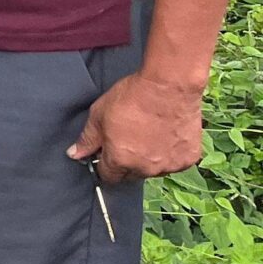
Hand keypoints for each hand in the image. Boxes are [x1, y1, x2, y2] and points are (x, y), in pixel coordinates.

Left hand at [71, 71, 205, 183]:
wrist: (168, 86)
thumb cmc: (131, 98)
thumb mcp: (98, 115)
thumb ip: (87, 139)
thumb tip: (74, 155)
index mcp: (120, 161)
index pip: (109, 176)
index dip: (105, 165)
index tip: (106, 153)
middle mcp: (146, 169)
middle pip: (131, 174)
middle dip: (126, 162)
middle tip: (128, 139)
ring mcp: (170, 165)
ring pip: (154, 170)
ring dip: (149, 159)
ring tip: (149, 134)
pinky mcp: (189, 158)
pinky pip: (175, 162)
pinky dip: (170, 153)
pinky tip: (166, 135)